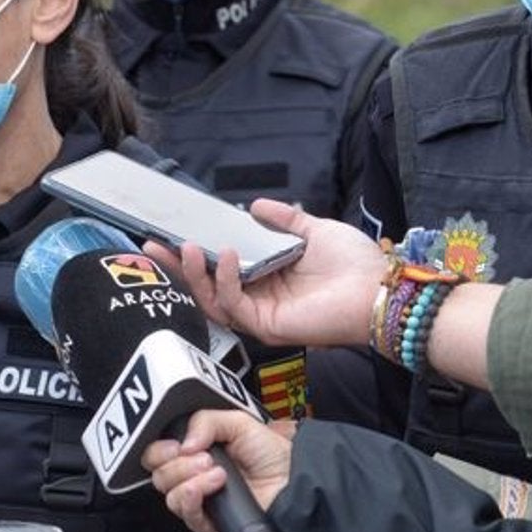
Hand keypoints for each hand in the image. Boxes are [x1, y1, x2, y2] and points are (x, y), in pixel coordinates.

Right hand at [143, 199, 384, 347]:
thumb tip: (254, 205)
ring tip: (186, 248)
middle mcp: (260, 299)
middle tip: (152, 246)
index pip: (221, 268)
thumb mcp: (313, 229)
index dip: (196, 254)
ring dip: (194, 274)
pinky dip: (225, 279)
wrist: (379, 288)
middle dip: (177, 268)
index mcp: (268, 278)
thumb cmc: (354, 263)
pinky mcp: (267, 326)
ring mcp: (261, 315)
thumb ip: (284, 218)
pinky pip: (234, 304)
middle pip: (207, 287)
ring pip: (212, 300)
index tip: (173, 234)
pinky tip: (226, 255)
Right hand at [143, 410, 294, 531]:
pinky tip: (212, 483)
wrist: (291, 482)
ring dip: (189, 478)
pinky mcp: (207, 522)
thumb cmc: (271, 455)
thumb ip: (205, 421)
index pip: (158, 454)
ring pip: (169, 494)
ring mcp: (199, 501)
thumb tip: (183, 442)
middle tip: (202, 456)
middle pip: (159, 475)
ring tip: (217, 470)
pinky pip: (185, 513)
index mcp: (194, 452)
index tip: (175, 445)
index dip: (160, 449)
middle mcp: (192, 477)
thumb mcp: (238, 423)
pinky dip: (193, 496)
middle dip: (176, 463)